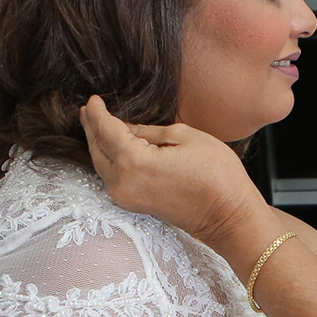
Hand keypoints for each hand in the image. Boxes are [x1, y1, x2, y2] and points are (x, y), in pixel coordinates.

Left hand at [78, 97, 261, 250]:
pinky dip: (107, 158)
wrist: (229, 217)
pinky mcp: (132, 204)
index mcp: (134, 161)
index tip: (94, 99)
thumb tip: (130, 129)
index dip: (98, 112)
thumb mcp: (185, 137)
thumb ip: (150, 131)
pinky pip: (111, 176)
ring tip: (95, 124)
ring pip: (100, 164)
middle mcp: (122, 182)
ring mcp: (125, 197)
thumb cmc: (217, 176)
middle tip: (88, 109)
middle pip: (96, 148)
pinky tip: (110, 147)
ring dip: (97, 143)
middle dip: (91, 126)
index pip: (106, 130)